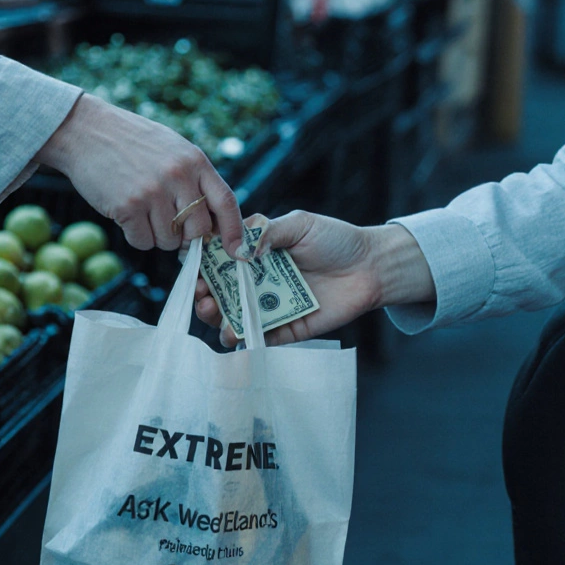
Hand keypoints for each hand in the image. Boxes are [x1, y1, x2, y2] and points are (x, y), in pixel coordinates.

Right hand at [35, 93, 243, 258]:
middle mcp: (178, 176)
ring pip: (169, 240)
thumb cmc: (133, 143)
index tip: (237, 252)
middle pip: (198, 230)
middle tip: (171, 227)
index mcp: (196, 161)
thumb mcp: (174, 150)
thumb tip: (213, 225)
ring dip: (158, 236)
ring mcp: (153, 191)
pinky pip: (142, 242)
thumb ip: (196, 180)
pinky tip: (127, 215)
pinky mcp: (127, 206)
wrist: (85, 130)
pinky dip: (137, 237)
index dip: (234, 232)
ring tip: (143, 210)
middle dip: (187, 238)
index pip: (226, 203)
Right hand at [194, 211, 432, 346]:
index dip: (202, 266)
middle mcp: (259, 281)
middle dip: (204, 295)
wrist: (372, 267)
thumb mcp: (301, 224)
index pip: (220, 261)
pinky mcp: (288, 328)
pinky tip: (237, 334)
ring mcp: (272, 306)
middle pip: (220, 292)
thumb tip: (238, 248)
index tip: (193, 268)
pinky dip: (246, 339)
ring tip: (215, 313)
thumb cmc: (337, 240)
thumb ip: (268, 231)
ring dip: (219, 319)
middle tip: (201, 294)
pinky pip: (262, 338)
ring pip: (235, 317)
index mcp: (256, 254)